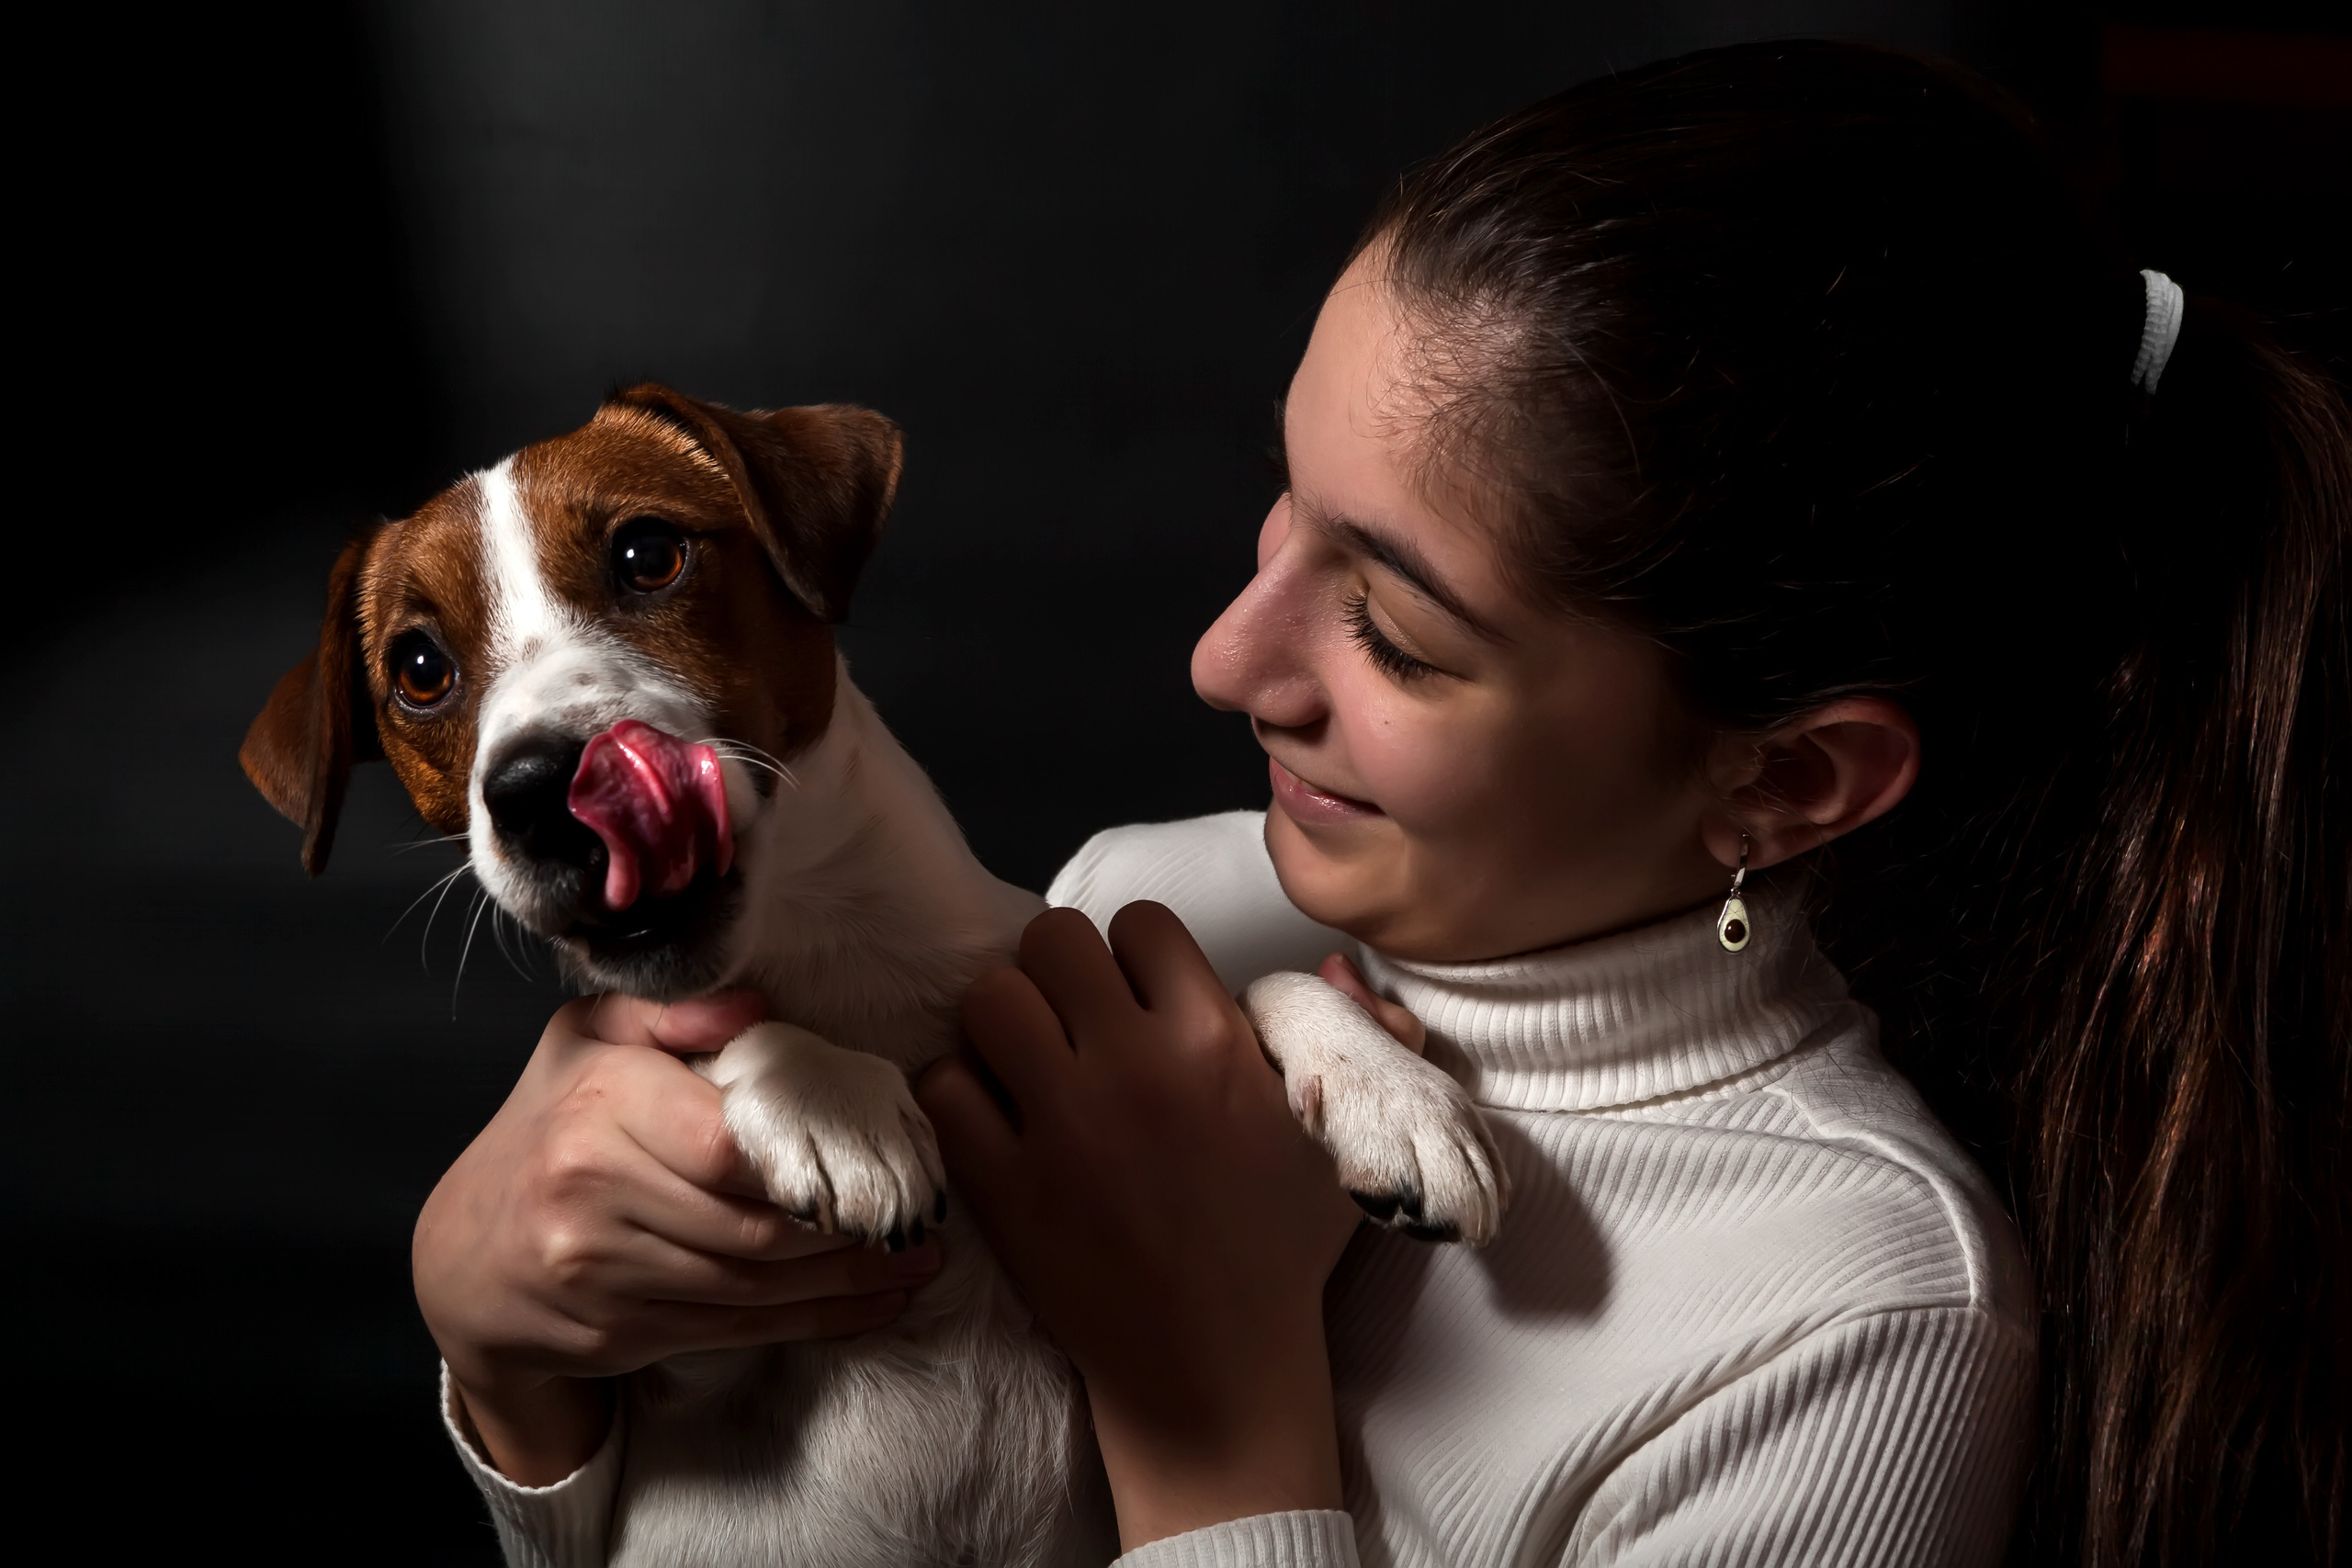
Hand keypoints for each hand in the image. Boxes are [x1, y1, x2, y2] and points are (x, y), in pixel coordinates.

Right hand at [414, 991, 943, 1484]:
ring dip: (847, 1276)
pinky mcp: (617, 1336)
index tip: (870, 1151)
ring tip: (916, 1252)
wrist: (465, 1254)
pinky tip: (877, 1300)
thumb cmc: (552, 1124)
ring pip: (754, 1283)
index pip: (725, 1145)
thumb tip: (758, 1009)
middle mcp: (591, 1195)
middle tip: (915, 1207)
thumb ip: (671, 1013)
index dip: (804, 1158)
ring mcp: (599, 1276)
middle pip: (752, 1224)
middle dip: (845, 1225)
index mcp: (597, 1107)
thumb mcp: (589, 1038)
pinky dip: (819, 1319)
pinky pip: (738, 1330)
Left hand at [917, 903, 1362, 1551]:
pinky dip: (961, 1091)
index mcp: (1213, 1044)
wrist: (1212, 1368)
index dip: (1135, 955)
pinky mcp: (1000, 1182)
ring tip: (1028, 1061)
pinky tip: (996, 1117)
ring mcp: (1059, 1125)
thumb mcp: (1339, 1143)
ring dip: (1005, 1021)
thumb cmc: (1279, 1250)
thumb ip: (1360, 1037)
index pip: (1140, 924)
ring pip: (990, 999)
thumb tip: (1343, 962)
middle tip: (1074, 1022)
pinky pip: (944, 1085)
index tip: (1138, 1000)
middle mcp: (1133, 1068)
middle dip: (1061, 972)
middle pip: (1051, 940)